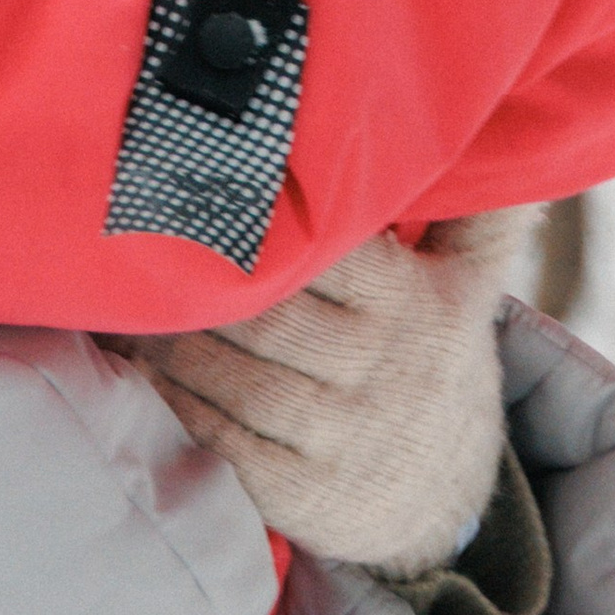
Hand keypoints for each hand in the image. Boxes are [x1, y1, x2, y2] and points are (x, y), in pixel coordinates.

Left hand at [132, 211, 530, 575]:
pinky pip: (223, 442)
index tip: (199, 194)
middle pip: (267, 315)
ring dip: (168, 344)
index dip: (258, 222)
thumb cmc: (432, 358)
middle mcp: (386, 371)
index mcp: (420, 304)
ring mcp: (345, 439)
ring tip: (127, 310)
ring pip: (237, 379)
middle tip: (137, 253)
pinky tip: (140, 374)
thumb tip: (487, 116)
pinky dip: (172, 404)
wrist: (446, 498)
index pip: (330, 252)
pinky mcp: (306, 496)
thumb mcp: (470, 283)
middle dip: (197, 286)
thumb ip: (475, 207)